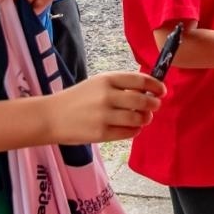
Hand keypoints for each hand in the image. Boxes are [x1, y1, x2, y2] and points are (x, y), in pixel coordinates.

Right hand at [46, 71, 164, 143]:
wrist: (52, 117)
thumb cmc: (77, 99)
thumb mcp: (96, 84)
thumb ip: (119, 85)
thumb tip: (147, 90)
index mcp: (106, 80)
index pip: (140, 80)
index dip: (155, 85)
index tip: (162, 90)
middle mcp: (107, 96)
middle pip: (142, 100)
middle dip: (153, 104)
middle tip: (155, 105)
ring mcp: (104, 116)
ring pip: (138, 118)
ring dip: (146, 118)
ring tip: (144, 118)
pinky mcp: (102, 134)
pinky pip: (129, 133)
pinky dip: (135, 130)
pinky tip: (133, 127)